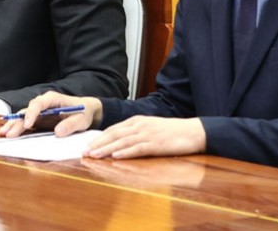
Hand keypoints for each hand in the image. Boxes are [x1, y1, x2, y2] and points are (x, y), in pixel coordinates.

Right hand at [0, 91, 101, 137]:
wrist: (86, 112)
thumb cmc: (84, 112)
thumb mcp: (82, 119)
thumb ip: (71, 124)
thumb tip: (58, 132)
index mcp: (52, 99)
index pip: (38, 103)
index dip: (31, 113)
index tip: (28, 124)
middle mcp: (43, 104)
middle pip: (27, 111)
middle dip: (17, 122)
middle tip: (8, 134)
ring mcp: (39, 113)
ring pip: (23, 117)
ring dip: (13, 125)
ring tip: (3, 134)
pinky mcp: (38, 121)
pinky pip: (25, 124)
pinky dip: (17, 129)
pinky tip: (8, 134)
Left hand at [84, 116, 205, 159]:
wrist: (193, 131)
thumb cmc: (171, 132)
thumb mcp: (150, 128)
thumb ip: (135, 133)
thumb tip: (118, 143)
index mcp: (137, 120)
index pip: (113, 129)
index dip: (99, 137)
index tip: (87, 145)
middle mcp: (140, 125)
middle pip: (114, 135)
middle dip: (98, 144)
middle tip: (84, 152)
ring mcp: (148, 134)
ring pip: (122, 142)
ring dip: (107, 149)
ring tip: (94, 156)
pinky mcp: (156, 144)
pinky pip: (137, 148)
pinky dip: (125, 152)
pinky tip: (115, 157)